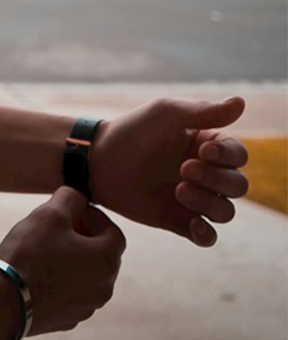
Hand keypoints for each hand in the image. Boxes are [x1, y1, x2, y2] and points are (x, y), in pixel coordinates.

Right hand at [0, 186, 126, 337]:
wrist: (4, 303)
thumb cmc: (30, 255)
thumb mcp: (49, 213)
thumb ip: (70, 198)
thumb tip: (77, 198)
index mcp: (107, 260)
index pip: (113, 231)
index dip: (94, 216)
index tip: (74, 209)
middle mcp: (104, 287)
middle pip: (102, 254)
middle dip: (84, 237)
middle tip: (60, 226)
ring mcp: (86, 307)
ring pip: (87, 275)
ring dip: (73, 259)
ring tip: (46, 249)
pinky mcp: (67, 320)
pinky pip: (71, 293)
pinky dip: (61, 280)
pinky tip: (38, 273)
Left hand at [90, 96, 249, 246]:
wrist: (97, 160)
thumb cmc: (131, 131)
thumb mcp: (165, 114)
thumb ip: (202, 111)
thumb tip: (242, 102)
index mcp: (208, 145)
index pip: (238, 155)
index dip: (228, 155)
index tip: (203, 150)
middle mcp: (206, 173)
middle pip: (237, 185)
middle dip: (217, 179)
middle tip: (185, 169)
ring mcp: (194, 199)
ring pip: (225, 211)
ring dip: (209, 203)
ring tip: (179, 190)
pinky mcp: (178, 221)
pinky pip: (206, 236)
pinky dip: (206, 234)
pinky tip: (193, 225)